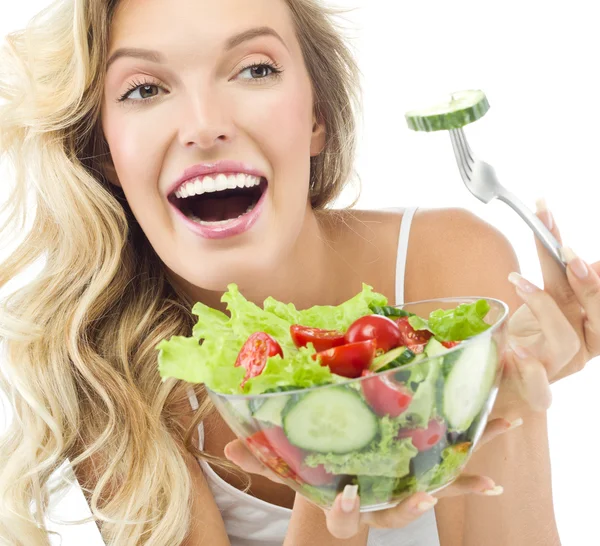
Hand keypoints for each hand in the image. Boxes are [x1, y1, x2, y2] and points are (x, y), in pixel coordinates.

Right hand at [224, 417, 520, 538]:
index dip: (350, 510)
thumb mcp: (289, 467)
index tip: (352, 497)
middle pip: (399, 513)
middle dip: (415, 506)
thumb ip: (261, 457)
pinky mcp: (418, 476)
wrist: (342, 488)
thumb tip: (225, 443)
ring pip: (434, 493)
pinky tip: (496, 460)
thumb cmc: (315, 475)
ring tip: (490, 480)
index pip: (346, 517)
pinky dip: (471, 470)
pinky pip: (448, 474)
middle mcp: (379, 505)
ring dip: (463, 483)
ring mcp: (402, 491)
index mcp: (345, 503)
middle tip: (428, 500)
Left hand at [501, 199, 599, 411]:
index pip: (598, 292)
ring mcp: (558, 369)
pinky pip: (540, 387)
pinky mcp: (533, 390)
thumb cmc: (527, 338)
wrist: (503, 385)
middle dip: (588, 282)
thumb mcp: (546, 304)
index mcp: (591, 326)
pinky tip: (516, 350)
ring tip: (518, 280)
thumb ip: (561, 280)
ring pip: (565, 341)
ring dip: (544, 306)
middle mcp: (582, 347)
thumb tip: (568, 246)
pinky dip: (530, 370)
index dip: (595, 270)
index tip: (576, 239)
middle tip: (568, 250)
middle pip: (597, 316)